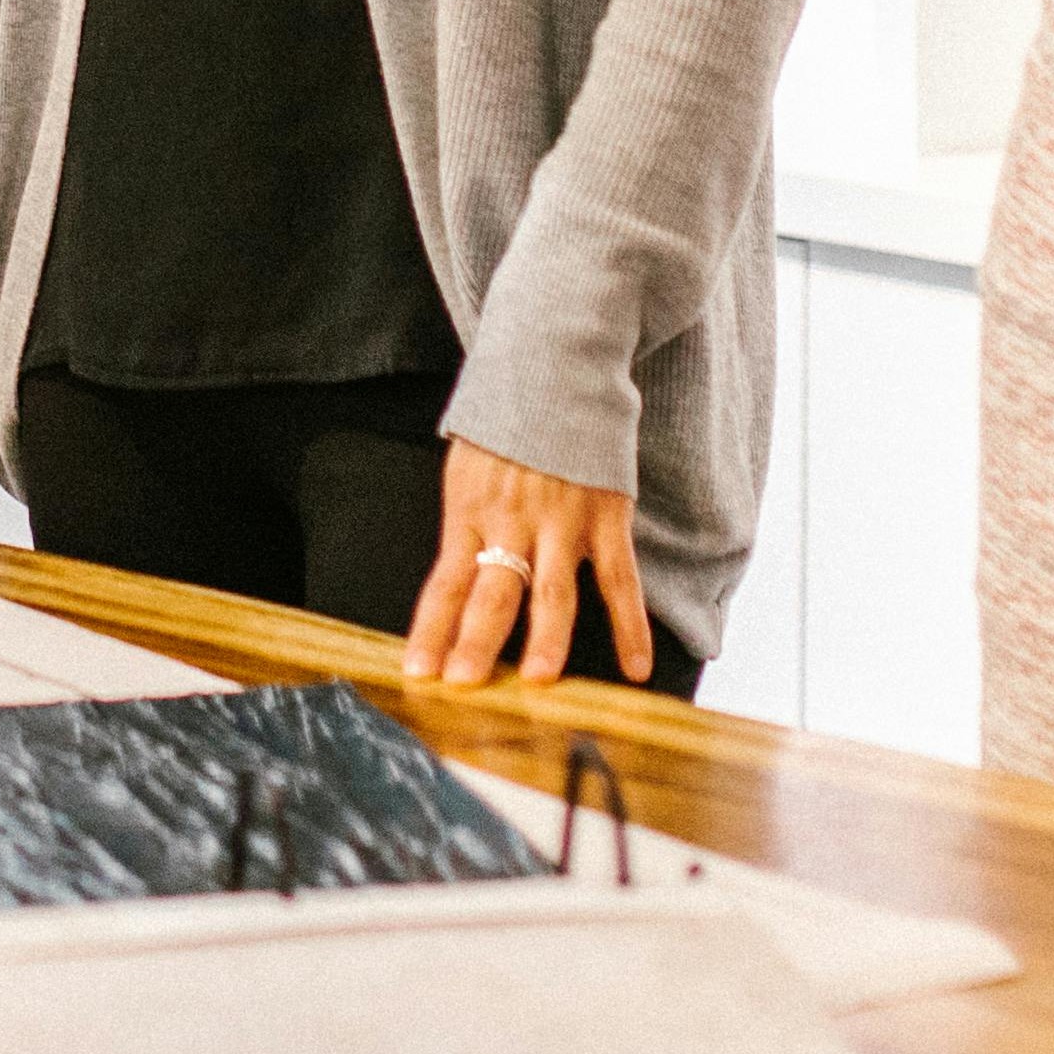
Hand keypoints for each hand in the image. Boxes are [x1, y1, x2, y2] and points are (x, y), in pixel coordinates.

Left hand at [404, 440, 650, 684]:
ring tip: (537, 682)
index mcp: (470, 510)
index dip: (430, 630)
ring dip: (546, 640)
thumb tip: (452, 588)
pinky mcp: (606, 517)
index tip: (417, 672)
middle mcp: (512, 520)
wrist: (555, 369)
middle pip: (493, 593)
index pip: (445, 583)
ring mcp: (562, 521)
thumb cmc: (505, 425)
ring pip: (553, 592)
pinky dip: (631, 626)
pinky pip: (619, 579)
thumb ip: (466, 526)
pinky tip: (636, 668)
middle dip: (477, 642)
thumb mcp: (466, 470)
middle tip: (465, 684)